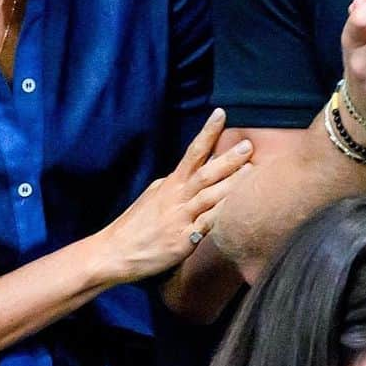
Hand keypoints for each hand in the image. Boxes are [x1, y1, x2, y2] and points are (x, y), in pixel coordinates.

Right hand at [98, 109, 252, 282]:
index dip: (207, 133)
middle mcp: (176, 198)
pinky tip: (238, 211)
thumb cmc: (135, 225)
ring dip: (231, 184)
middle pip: (205, 173)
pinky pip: (206, 227)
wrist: (114, 252)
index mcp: (170, 184)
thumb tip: (193, 169)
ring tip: (251, 172)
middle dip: (228, 159)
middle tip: (248, 145)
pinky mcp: (182, 241)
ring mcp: (179, 219)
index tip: (221, 113)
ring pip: (208, 197)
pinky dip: (221, 217)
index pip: (192, 152)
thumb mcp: (154, 195)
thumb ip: (175, 183)